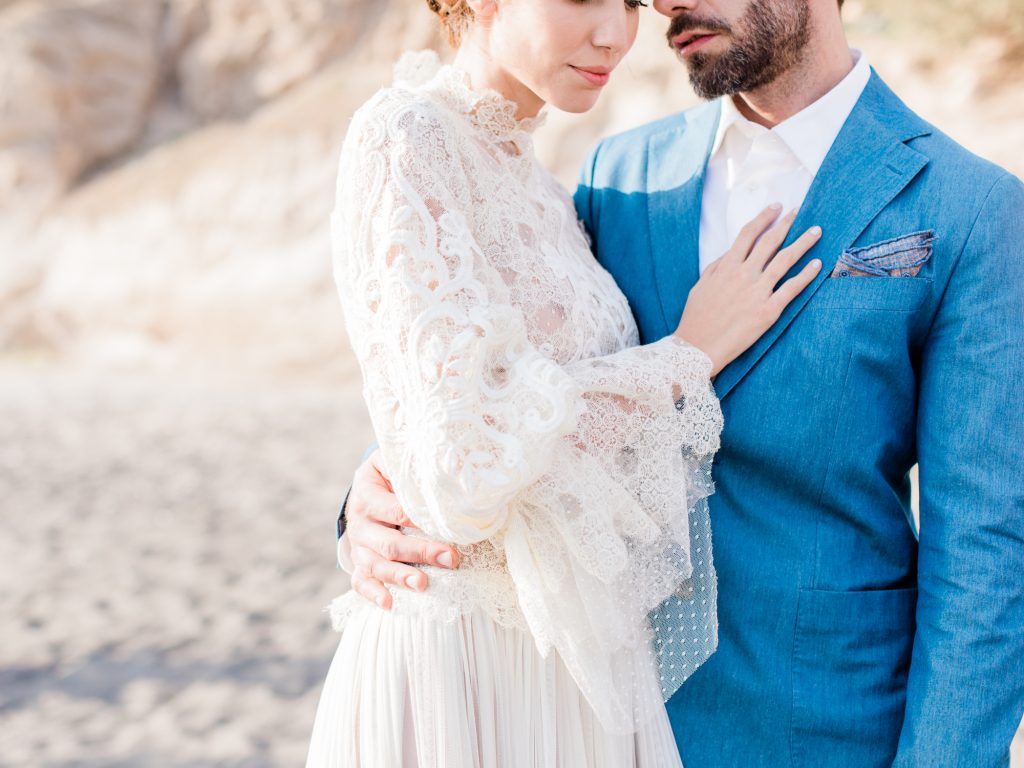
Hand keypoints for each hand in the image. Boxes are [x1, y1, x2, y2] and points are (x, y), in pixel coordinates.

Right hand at [345, 449, 459, 608]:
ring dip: (400, 576)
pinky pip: (360, 581)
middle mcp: (360, 522)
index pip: (396, 509)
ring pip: (375, 565)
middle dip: (421, 552)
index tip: (445, 525)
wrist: (366, 489)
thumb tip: (443, 468)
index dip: (419, 519)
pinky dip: (372, 594)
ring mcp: (358, 545)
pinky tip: (389, 603)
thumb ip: (411, 464)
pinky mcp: (359, 562)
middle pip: (389, 543)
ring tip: (423, 584)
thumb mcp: (393, 461)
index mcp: (367, 493)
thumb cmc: (389, 475)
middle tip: (450, 558)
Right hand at [675, 205, 822, 375]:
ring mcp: (758, 292)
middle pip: (770, 241)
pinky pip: (792, 288)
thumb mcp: (701, 285)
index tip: (775, 207)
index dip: (763, 217)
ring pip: (786, 260)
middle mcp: (744, 274)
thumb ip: (717, 266)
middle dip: (787, 223)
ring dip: (803, 242)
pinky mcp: (769, 311)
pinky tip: (817, 264)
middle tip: (799, 211)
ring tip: (816, 231)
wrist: (698, 347)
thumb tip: (731, 252)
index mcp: (726, 266)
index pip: (748, 234)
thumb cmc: (696, 318)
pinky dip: (807, 274)